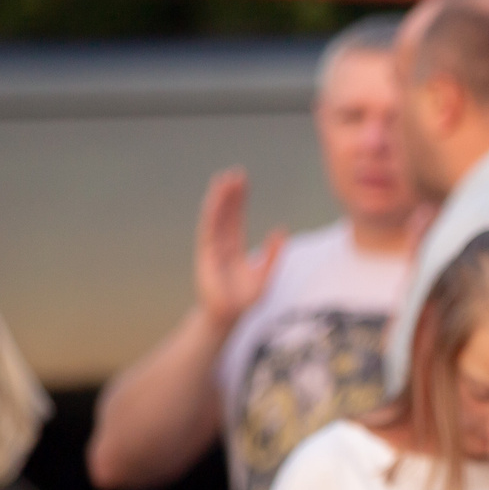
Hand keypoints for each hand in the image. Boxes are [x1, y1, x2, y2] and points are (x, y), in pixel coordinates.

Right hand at [194, 169, 285, 329]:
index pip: (237, 219)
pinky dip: (211, 215)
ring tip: (224, 180)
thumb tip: (282, 230)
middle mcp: (222, 245)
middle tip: (235, 173)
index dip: (239, 201)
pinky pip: (208, 230)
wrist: (229, 316)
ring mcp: (212, 248)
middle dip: (230, 194)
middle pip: (226, 214)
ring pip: (216, 218)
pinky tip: (214, 201)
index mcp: (235, 248)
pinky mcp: (206, 254)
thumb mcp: (266, 274)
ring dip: (220, 199)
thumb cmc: (246, 299)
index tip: (243, 182)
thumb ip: (274, 254)